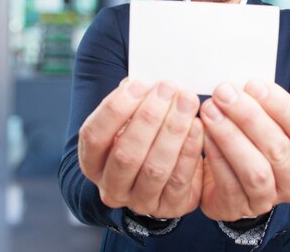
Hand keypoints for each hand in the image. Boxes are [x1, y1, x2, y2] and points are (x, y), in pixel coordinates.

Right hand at [78, 79, 203, 218]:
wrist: (158, 174)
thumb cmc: (140, 136)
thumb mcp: (127, 120)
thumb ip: (129, 103)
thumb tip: (142, 83)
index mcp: (91, 162)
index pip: (94, 136)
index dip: (115, 109)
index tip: (139, 84)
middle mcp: (110, 186)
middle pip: (125, 154)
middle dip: (149, 117)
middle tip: (168, 88)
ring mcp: (139, 201)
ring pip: (155, 167)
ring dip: (173, 130)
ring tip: (186, 101)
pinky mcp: (169, 207)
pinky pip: (180, 178)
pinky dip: (189, 149)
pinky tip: (197, 125)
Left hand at [199, 79, 289, 221]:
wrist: (222, 182)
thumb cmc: (245, 141)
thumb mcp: (258, 122)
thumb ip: (257, 103)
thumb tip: (238, 81)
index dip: (281, 105)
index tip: (253, 84)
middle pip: (278, 148)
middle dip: (249, 116)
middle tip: (223, 92)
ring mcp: (267, 199)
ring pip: (256, 170)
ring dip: (230, 136)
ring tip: (209, 110)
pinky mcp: (237, 208)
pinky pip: (229, 183)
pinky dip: (216, 156)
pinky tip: (204, 134)